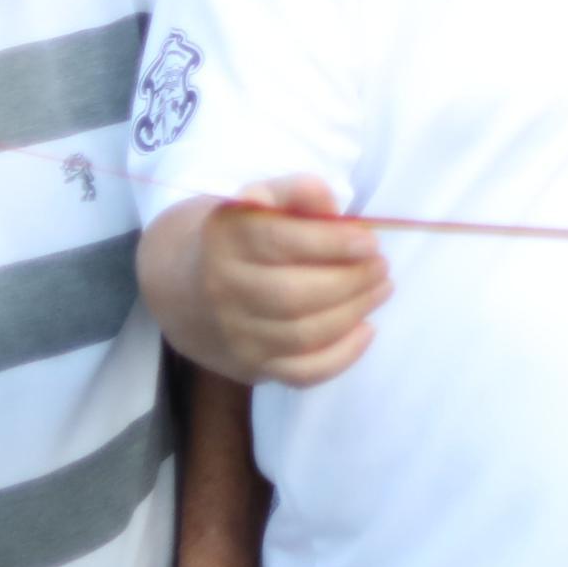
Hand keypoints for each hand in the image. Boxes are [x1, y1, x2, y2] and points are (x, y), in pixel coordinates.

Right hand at [170, 173, 392, 386]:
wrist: (186, 286)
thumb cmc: (246, 237)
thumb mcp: (264, 201)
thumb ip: (296, 192)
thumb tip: (321, 194)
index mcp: (226, 239)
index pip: (279, 242)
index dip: (331, 242)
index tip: (369, 241)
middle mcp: (223, 289)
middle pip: (293, 295)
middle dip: (350, 281)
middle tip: (381, 267)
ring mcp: (235, 334)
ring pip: (302, 335)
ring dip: (354, 312)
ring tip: (381, 289)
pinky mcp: (251, 366)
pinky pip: (301, 373)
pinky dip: (342, 356)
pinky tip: (366, 329)